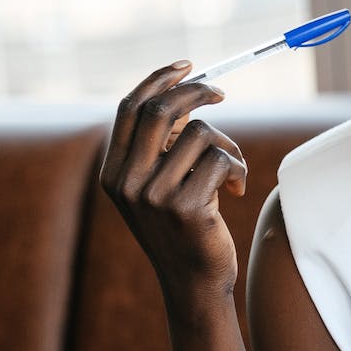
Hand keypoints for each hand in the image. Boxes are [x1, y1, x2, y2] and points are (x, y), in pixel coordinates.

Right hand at [99, 62, 247, 307]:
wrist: (194, 283)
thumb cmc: (185, 229)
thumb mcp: (160, 187)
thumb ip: (160, 149)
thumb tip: (185, 96)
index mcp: (113, 172)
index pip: (130, 108)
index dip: (158, 80)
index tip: (187, 66)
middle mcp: (126, 182)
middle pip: (161, 110)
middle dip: (196, 91)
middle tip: (221, 92)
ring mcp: (153, 196)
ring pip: (201, 134)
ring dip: (227, 146)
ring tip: (232, 170)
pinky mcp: (185, 207)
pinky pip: (220, 160)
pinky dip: (238, 168)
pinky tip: (236, 190)